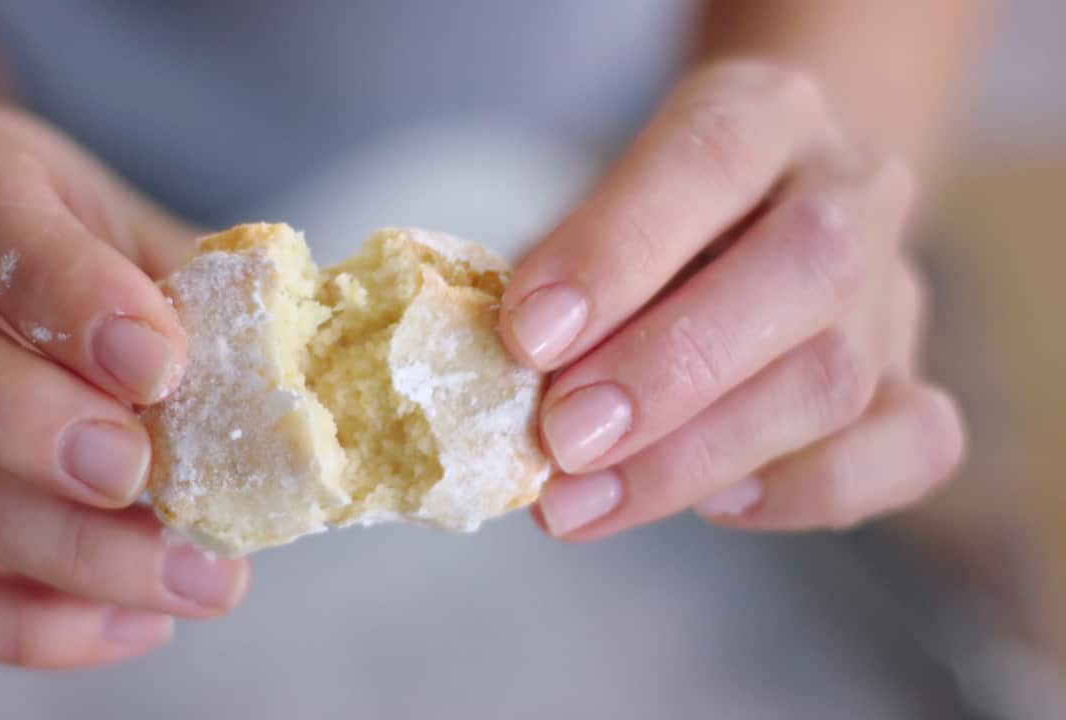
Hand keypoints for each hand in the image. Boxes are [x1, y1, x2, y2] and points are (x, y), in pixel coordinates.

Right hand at [0, 108, 248, 666]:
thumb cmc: (86, 254)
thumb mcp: (144, 232)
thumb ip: (207, 287)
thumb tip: (309, 371)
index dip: (67, 289)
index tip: (159, 361)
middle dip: (29, 424)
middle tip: (142, 473)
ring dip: (69, 550)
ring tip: (199, 575)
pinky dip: (34, 624)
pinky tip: (139, 619)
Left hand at [500, 61, 965, 538]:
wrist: (760, 219)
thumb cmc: (651, 223)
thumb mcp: (597, 212)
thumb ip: (565, 279)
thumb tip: (512, 384)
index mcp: (764, 112)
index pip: (708, 158)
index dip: (617, 250)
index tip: (529, 336)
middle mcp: (850, 188)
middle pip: (807, 267)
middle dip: (670, 369)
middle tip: (565, 438)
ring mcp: (894, 291)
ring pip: (838, 377)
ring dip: (700, 455)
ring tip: (584, 500)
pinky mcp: (916, 382)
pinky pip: (911, 448)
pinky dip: (805, 490)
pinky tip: (715, 505)